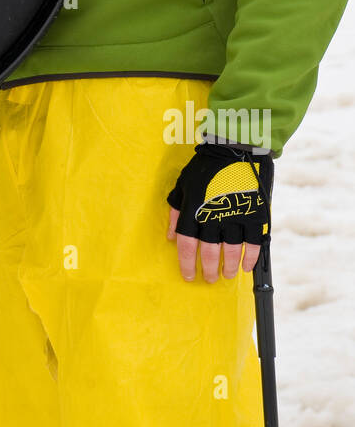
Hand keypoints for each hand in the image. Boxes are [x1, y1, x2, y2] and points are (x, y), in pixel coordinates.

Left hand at [166, 140, 272, 282]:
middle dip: (209, 269)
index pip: (186, 244)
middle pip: (209, 252)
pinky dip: (251, 258)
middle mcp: (213, 216)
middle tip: (210, 278)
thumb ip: (174, 211)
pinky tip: (246, 267)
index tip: (189, 276)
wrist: (235, 149)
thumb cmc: (205, 167)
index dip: (187, 263)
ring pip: (232, 251)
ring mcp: (236, 216)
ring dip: (229, 266)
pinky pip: (254, 243)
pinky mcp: (255, 214)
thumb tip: (170, 236)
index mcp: (193, 210)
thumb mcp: (183, 185)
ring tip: (227, 274)